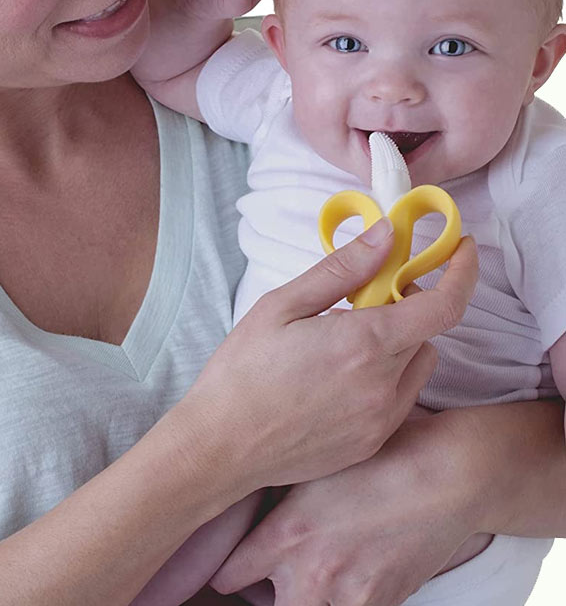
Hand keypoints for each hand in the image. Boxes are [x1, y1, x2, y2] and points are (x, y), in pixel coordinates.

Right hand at [180, 226, 477, 497]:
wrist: (220, 448)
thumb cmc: (242, 371)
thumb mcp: (283, 305)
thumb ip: (342, 269)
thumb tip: (385, 234)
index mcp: (364, 344)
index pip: (444, 306)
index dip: (461, 273)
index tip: (461, 249)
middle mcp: (384, 387)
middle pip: (427, 332)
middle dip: (407, 305)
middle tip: (360, 297)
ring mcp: (380, 421)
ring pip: (417, 367)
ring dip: (400, 344)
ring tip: (344, 341)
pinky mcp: (371, 444)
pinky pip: (400, 399)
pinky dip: (386, 378)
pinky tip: (338, 376)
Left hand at [210, 414, 478, 605]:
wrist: (450, 475)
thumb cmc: (384, 454)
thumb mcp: (320, 463)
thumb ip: (280, 493)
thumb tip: (249, 489)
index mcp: (288, 535)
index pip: (228, 575)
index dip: (223, 568)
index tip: (223, 565)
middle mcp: (311, 575)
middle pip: (261, 605)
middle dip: (258, 593)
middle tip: (262, 576)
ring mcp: (348, 598)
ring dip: (299, 598)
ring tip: (306, 575)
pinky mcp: (382, 605)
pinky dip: (340, 599)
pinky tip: (346, 573)